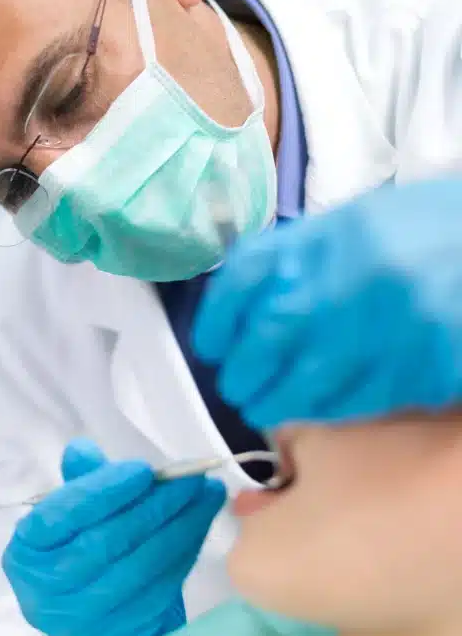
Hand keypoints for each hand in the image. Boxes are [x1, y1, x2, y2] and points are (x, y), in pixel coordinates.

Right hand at [2, 440, 226, 635]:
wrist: (98, 619)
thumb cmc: (80, 548)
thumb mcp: (73, 514)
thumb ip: (81, 481)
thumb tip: (82, 450)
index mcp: (27, 550)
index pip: (60, 515)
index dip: (103, 491)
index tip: (143, 470)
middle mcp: (46, 588)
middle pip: (105, 541)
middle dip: (154, 505)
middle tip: (190, 478)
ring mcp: (84, 617)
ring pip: (139, 564)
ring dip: (180, 526)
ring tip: (207, 494)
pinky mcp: (122, 633)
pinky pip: (161, 586)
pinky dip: (185, 551)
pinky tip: (201, 524)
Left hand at [192, 178, 461, 427]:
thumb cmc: (418, 229)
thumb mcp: (346, 225)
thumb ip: (291, 260)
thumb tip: (238, 311)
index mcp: (322, 237)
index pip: (241, 281)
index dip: (214, 322)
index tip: (209, 348)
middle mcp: (347, 280)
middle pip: (265, 340)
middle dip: (242, 374)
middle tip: (236, 389)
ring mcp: (387, 327)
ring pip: (308, 385)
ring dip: (277, 404)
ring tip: (265, 408)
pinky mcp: (425, 367)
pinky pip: (360, 402)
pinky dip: (328, 411)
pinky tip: (318, 408)